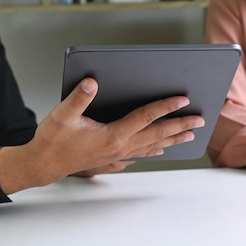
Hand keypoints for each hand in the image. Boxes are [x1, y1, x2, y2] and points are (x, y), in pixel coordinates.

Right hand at [0, 78, 204, 192]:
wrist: (44, 164)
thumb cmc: (53, 141)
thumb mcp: (62, 115)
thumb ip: (78, 97)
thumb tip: (92, 82)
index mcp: (113, 135)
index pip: (146, 117)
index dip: (165, 107)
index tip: (183, 99)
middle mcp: (120, 147)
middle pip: (157, 134)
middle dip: (180, 125)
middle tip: (200, 120)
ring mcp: (118, 155)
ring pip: (153, 145)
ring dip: (173, 139)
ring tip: (190, 134)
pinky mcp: (113, 158)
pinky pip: (141, 153)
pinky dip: (155, 149)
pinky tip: (161, 148)